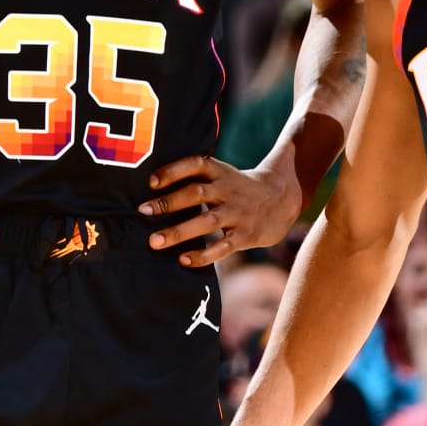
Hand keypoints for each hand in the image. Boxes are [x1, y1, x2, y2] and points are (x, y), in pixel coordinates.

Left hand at [144, 153, 299, 264]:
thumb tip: (150, 179)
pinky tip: (184, 260)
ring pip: (206, 222)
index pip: (195, 164)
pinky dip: (203, 254)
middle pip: (197, 193)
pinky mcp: (245, 235)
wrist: (283, 199)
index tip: (151, 181)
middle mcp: (227, 191)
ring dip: (179, 232)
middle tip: (143, 211)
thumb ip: (195, 175)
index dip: (174, 170)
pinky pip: (223, 246)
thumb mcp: (223, 173)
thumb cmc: (240, 187)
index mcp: (220, 172)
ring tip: (154, 242)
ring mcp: (237, 214)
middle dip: (169, 202)